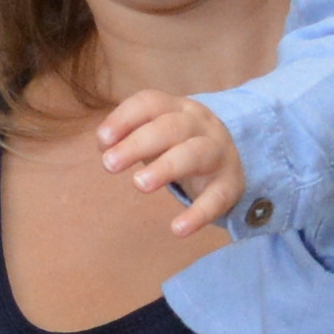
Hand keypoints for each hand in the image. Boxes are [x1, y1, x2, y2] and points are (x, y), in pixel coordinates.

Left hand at [97, 89, 243, 229]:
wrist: (229, 158)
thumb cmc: (179, 144)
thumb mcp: (156, 134)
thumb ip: (129, 137)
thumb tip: (104, 147)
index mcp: (177, 108)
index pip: (150, 103)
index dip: (124, 118)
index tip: (102, 141)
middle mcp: (200, 125)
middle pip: (170, 127)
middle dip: (137, 144)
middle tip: (109, 164)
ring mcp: (218, 152)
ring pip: (195, 154)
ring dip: (166, 167)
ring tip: (139, 184)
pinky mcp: (230, 183)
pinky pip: (217, 197)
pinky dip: (198, 214)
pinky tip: (177, 229)